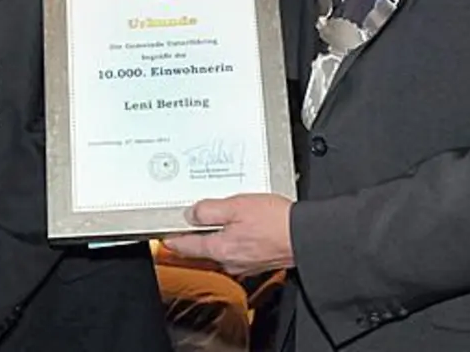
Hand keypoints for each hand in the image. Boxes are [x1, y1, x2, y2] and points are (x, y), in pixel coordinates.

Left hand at [162, 194, 295, 275]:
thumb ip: (209, 210)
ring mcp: (244, 263)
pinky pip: (238, 248)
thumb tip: (191, 213)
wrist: (306, 236)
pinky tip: (242, 225)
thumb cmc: (276, 222)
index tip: (164, 234)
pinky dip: (235, 237)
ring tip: (220, 216)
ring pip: (221, 248)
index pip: (185, 246)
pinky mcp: (258, 261)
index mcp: (220, 248)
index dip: (172, 238)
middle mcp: (230, 261)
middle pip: (202, 248)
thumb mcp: (236, 206)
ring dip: (217, 234)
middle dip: (195, 234)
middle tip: (189, 218)